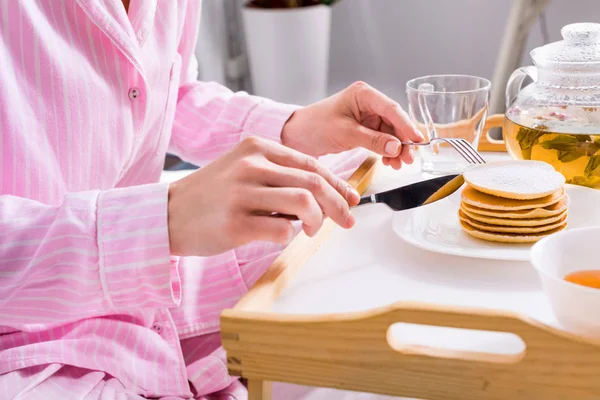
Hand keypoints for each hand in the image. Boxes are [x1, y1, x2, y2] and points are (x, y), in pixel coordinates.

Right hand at [167, 137, 359, 256]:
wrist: (168, 213)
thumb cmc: (212, 194)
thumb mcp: (243, 168)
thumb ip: (279, 174)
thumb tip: (325, 192)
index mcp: (256, 147)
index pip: (311, 164)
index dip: (338, 184)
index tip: (351, 199)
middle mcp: (251, 166)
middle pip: (314, 183)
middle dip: (339, 205)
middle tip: (347, 221)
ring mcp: (242, 194)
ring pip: (303, 204)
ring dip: (318, 221)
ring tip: (312, 230)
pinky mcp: (235, 224)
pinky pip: (281, 231)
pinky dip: (291, 236)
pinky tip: (284, 236)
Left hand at [281, 81, 423, 168]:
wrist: (297, 135)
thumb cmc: (315, 126)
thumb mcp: (346, 133)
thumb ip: (373, 140)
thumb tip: (396, 147)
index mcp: (363, 94)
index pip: (391, 109)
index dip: (406, 125)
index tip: (417, 140)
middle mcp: (368, 103)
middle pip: (394, 121)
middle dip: (403, 141)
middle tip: (408, 158)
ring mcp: (366, 116)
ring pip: (390, 132)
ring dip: (396, 148)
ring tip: (399, 164)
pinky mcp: (363, 128)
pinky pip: (381, 139)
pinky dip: (386, 151)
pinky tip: (389, 162)